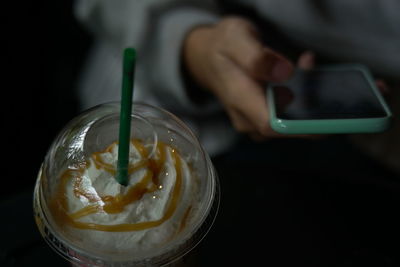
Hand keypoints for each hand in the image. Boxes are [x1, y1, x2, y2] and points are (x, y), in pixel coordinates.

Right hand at [183, 17, 312, 139]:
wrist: (209, 58)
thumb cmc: (223, 46)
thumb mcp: (235, 38)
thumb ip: (256, 56)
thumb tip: (285, 73)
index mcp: (238, 98)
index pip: (271, 126)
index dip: (301, 124)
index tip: (323, 107)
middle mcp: (245, 118)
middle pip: (285, 128)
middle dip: (309, 105)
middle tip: (312, 69)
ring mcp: (253, 123)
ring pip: (288, 124)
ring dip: (306, 101)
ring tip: (305, 66)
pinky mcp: (261, 120)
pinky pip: (285, 119)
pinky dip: (300, 101)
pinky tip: (300, 77)